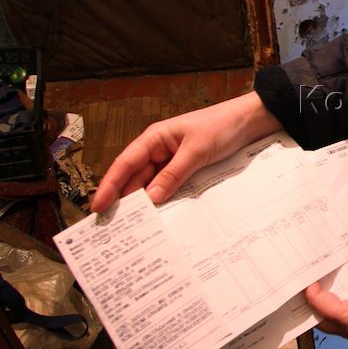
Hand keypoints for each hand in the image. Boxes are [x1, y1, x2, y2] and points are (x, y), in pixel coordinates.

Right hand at [91, 91, 281, 211]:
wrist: (250, 121)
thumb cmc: (222, 127)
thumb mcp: (196, 151)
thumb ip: (174, 174)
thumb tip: (151, 198)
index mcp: (154, 138)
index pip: (125, 164)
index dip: (109, 186)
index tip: (98, 207)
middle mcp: (158, 150)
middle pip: (134, 178)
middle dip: (123, 200)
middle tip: (112, 226)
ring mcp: (171, 160)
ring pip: (151, 185)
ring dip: (144, 203)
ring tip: (133, 226)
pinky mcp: (185, 169)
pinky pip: (168, 186)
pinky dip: (163, 199)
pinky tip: (159, 215)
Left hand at [305, 252, 347, 345]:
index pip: (322, 306)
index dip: (312, 291)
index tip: (309, 273)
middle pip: (322, 317)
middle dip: (314, 300)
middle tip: (312, 278)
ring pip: (333, 318)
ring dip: (327, 301)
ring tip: (326, 279)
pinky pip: (346, 315)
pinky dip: (340, 302)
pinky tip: (346, 284)